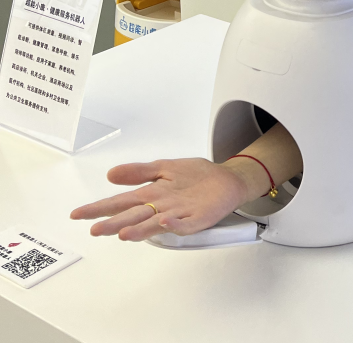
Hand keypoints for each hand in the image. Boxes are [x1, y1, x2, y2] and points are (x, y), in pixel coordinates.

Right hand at [69, 158, 255, 241]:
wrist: (227, 179)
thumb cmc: (195, 176)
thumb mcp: (164, 167)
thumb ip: (138, 172)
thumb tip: (111, 174)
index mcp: (151, 194)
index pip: (121, 202)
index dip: (100, 208)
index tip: (78, 214)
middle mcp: (161, 207)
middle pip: (134, 216)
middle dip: (114, 224)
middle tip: (95, 230)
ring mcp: (179, 214)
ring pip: (154, 224)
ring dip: (140, 229)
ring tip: (123, 233)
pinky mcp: (197, 218)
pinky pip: (184, 224)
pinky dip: (174, 224)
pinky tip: (164, 220)